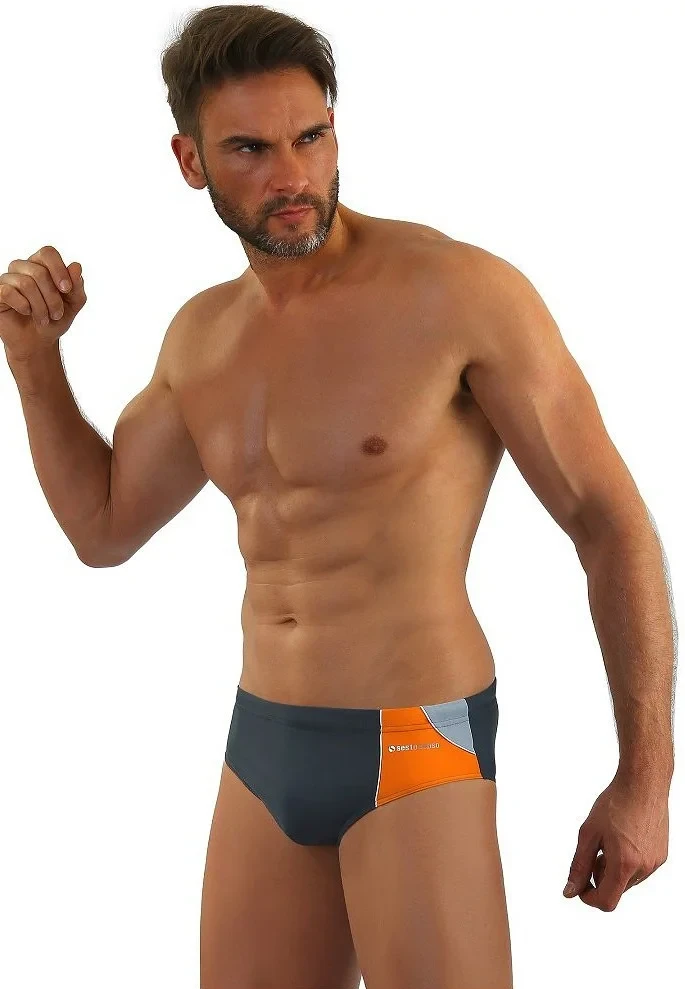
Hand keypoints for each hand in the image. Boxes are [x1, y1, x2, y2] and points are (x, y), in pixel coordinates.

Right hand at [0, 245, 85, 362]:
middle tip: (56, 314)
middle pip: (39, 272)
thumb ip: (77, 285)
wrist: (38, 341)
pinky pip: (9, 292)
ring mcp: (8, 279)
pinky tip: (27, 312)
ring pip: (26, 283)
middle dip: (53, 297)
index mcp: (41, 265)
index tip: (66, 290)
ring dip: (40, 306)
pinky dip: (23, 306)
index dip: (59, 269)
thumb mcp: (73, 304)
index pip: (48, 253)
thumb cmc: (54, 319)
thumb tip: (76, 266)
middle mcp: (23, 267)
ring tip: (44, 319)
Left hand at [563, 774, 668, 910]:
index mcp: (624, 864)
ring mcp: (655, 863)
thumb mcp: (588, 833)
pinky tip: (624, 838)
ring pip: (628, 880)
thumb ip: (579, 865)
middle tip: (595, 850)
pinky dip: (628, 862)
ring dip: (614, 869)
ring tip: (610, 841)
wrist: (643, 784)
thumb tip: (570, 891)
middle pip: (616, 889)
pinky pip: (640, 869)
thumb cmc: (615, 803)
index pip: (606, 901)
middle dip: (600, 877)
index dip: (589, 897)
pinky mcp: (661, 855)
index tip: (580, 883)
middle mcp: (644, 868)